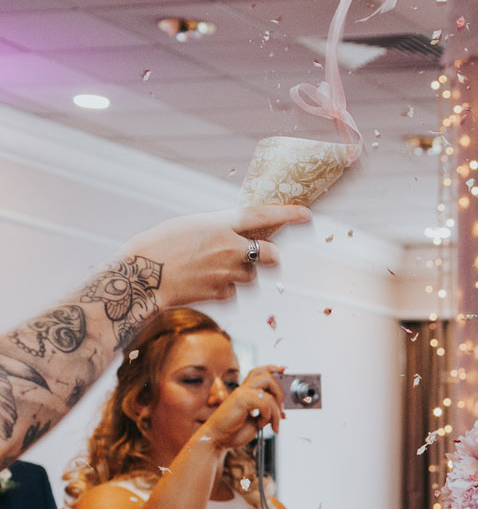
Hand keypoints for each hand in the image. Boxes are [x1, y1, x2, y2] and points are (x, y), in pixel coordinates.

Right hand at [122, 207, 310, 306]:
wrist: (140, 277)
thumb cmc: (157, 247)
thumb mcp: (188, 227)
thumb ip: (217, 231)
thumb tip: (237, 239)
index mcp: (219, 225)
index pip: (261, 216)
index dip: (287, 215)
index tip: (305, 215)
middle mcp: (230, 248)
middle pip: (271, 255)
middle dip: (270, 256)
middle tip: (260, 255)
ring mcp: (228, 273)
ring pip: (252, 276)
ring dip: (241, 274)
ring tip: (211, 270)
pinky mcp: (222, 294)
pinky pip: (234, 292)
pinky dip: (225, 289)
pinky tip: (203, 283)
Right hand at [197, 366, 284, 450]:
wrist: (218, 439)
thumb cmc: (234, 432)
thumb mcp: (257, 422)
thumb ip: (268, 414)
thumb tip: (284, 413)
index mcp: (246, 392)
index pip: (259, 372)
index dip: (272, 368)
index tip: (284, 369)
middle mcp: (243, 390)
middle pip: (268, 377)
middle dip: (280, 393)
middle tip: (281, 410)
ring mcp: (241, 393)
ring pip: (269, 394)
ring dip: (276, 412)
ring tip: (271, 424)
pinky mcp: (240, 400)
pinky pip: (265, 404)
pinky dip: (268, 416)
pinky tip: (260, 424)